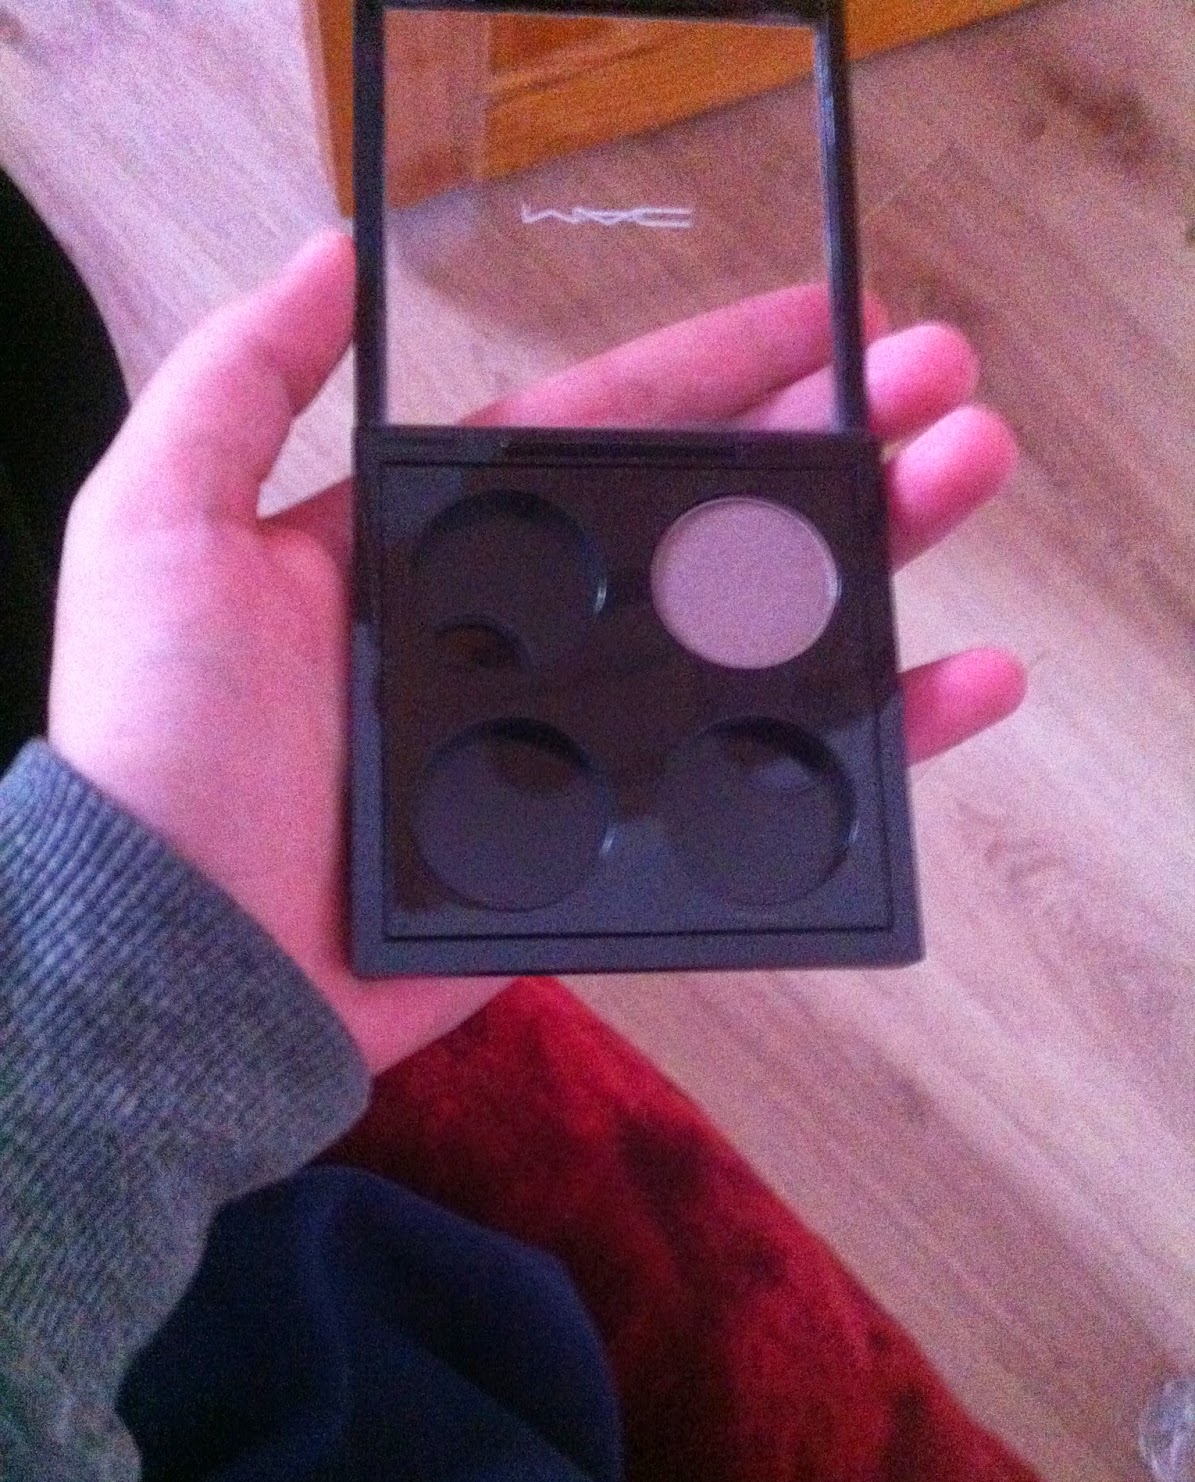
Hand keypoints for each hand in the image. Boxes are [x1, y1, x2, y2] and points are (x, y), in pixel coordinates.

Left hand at [49, 232, 1022, 1075]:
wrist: (183, 965)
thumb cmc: (162, 747)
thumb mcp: (160, 528)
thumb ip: (238, 383)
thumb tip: (331, 256)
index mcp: (447, 547)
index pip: (607, 430)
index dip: (720, 368)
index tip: (834, 317)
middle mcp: (529, 633)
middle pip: (714, 520)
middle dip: (836, 444)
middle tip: (948, 395)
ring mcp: (582, 741)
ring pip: (760, 635)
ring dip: (876, 559)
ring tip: (970, 483)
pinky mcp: (619, 844)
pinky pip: (764, 779)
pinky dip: (869, 737)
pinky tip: (958, 686)